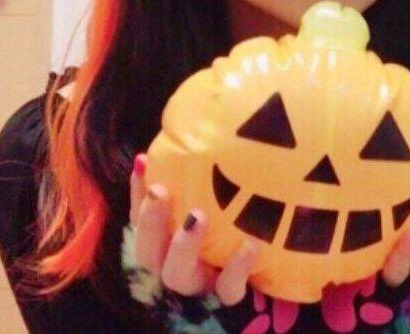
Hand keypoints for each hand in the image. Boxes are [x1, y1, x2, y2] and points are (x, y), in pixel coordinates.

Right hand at [129, 153, 259, 305]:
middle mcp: (176, 263)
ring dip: (183, 246)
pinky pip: (229, 288)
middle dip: (150, 221)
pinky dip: (237, 268)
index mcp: (167, 239)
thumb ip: (203, 168)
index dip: (136, 192)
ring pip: (177, 275)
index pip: (140, 217)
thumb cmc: (238, 216)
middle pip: (147, 251)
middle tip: (161, 192)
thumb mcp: (220, 190)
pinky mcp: (228, 294)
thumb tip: (198, 115)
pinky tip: (250, 244)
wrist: (273, 265)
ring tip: (197, 218)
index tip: (143, 161)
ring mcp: (201, 281)